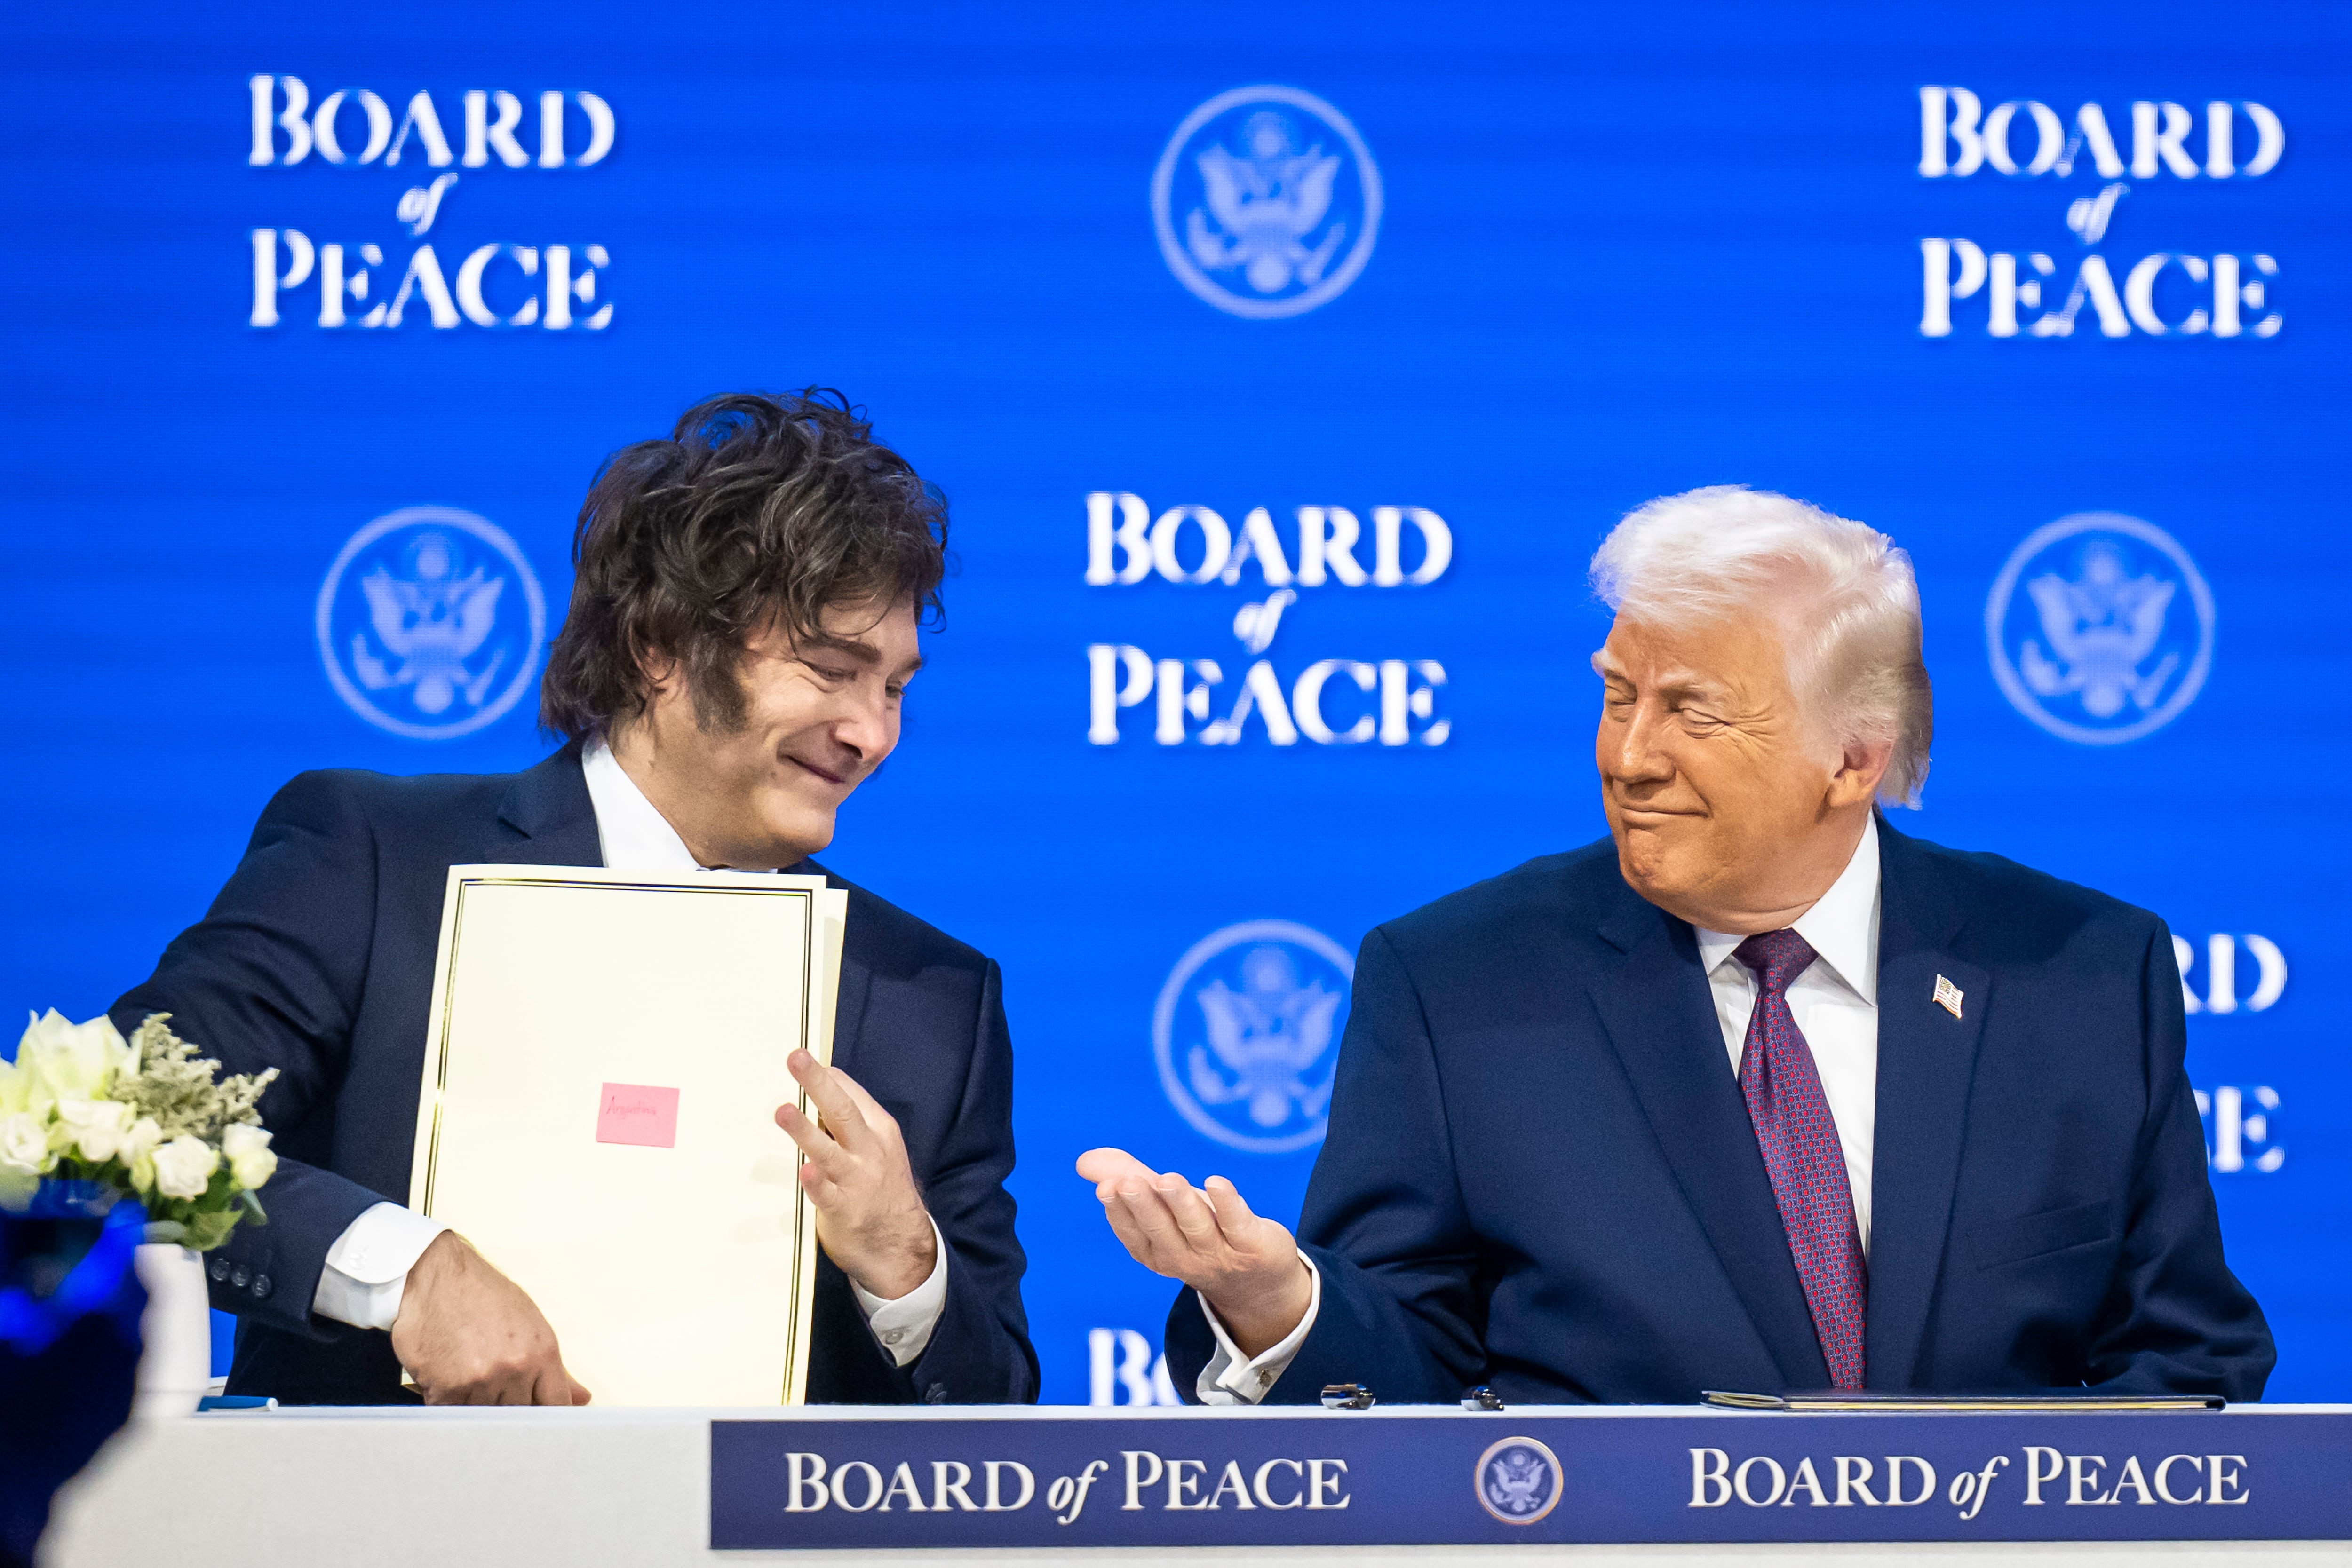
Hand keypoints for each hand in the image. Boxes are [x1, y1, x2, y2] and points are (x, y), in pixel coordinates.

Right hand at [390, 1232, 589, 1405]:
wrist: (436, 1276)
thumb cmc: (483, 1296)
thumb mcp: (530, 1324)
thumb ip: (556, 1369)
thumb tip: (581, 1398)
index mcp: (542, 1353)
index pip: (555, 1406)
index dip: (548, 1419)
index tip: (540, 1424)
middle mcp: (514, 1368)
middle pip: (520, 1417)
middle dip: (509, 1409)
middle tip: (493, 1390)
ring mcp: (480, 1380)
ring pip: (485, 1419)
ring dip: (476, 1406)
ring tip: (466, 1374)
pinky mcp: (445, 1389)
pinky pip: (452, 1416)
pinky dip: (449, 1405)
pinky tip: (447, 1378)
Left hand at [774, 1049, 936, 1299]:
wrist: (901, 1243)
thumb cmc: (881, 1187)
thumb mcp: (877, 1148)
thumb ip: (851, 1124)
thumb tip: (821, 1088)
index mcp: (879, 1130)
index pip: (851, 1093)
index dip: (826, 1075)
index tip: (802, 1056)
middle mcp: (869, 1150)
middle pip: (842, 1110)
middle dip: (817, 1083)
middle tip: (796, 1058)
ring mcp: (856, 1180)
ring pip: (828, 1150)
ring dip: (805, 1131)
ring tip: (783, 1112)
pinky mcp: (843, 1210)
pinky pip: (826, 1194)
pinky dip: (816, 1182)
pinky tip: (807, 1171)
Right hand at [1076, 1147, 1310, 1357]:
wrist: (1260, 1284)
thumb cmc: (1202, 1236)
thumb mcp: (1165, 1210)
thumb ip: (1128, 1179)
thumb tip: (1082, 1161)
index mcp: (1155, 1252)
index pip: (1133, 1232)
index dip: (1120, 1210)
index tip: (1107, 1186)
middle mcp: (1184, 1257)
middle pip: (1161, 1231)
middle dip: (1144, 1206)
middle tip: (1128, 1182)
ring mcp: (1219, 1253)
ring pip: (1196, 1227)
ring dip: (1181, 1203)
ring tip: (1167, 1180)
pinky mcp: (1253, 1244)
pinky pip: (1238, 1224)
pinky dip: (1227, 1204)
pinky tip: (1216, 1182)